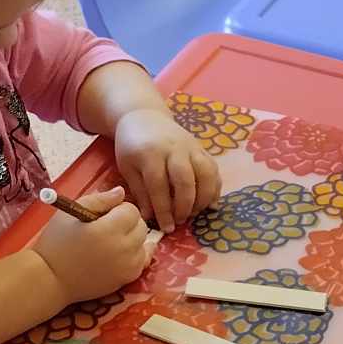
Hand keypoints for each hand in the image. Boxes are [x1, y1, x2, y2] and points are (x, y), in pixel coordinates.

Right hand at [30, 187, 157, 303]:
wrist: (50, 278)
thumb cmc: (56, 242)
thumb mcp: (72, 212)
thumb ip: (100, 199)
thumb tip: (121, 192)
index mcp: (109, 229)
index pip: (131, 210)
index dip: (118, 209)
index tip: (103, 215)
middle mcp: (123, 247)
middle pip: (141, 226)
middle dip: (128, 223)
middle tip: (106, 227)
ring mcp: (128, 265)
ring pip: (144, 243)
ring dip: (132, 239)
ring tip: (110, 242)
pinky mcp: (127, 278)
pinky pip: (143, 261)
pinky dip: (135, 255)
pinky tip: (118, 254)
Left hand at [112, 109, 221, 232]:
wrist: (144, 116)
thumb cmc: (132, 145)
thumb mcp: (127, 167)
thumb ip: (140, 191)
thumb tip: (150, 217)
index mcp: (150, 153)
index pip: (159, 185)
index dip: (164, 209)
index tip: (166, 228)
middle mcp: (174, 149)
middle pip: (185, 180)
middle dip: (185, 205)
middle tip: (180, 221)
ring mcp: (192, 147)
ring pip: (206, 174)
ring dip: (203, 198)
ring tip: (194, 213)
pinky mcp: (202, 148)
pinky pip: (214, 170)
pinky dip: (215, 189)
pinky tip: (209, 204)